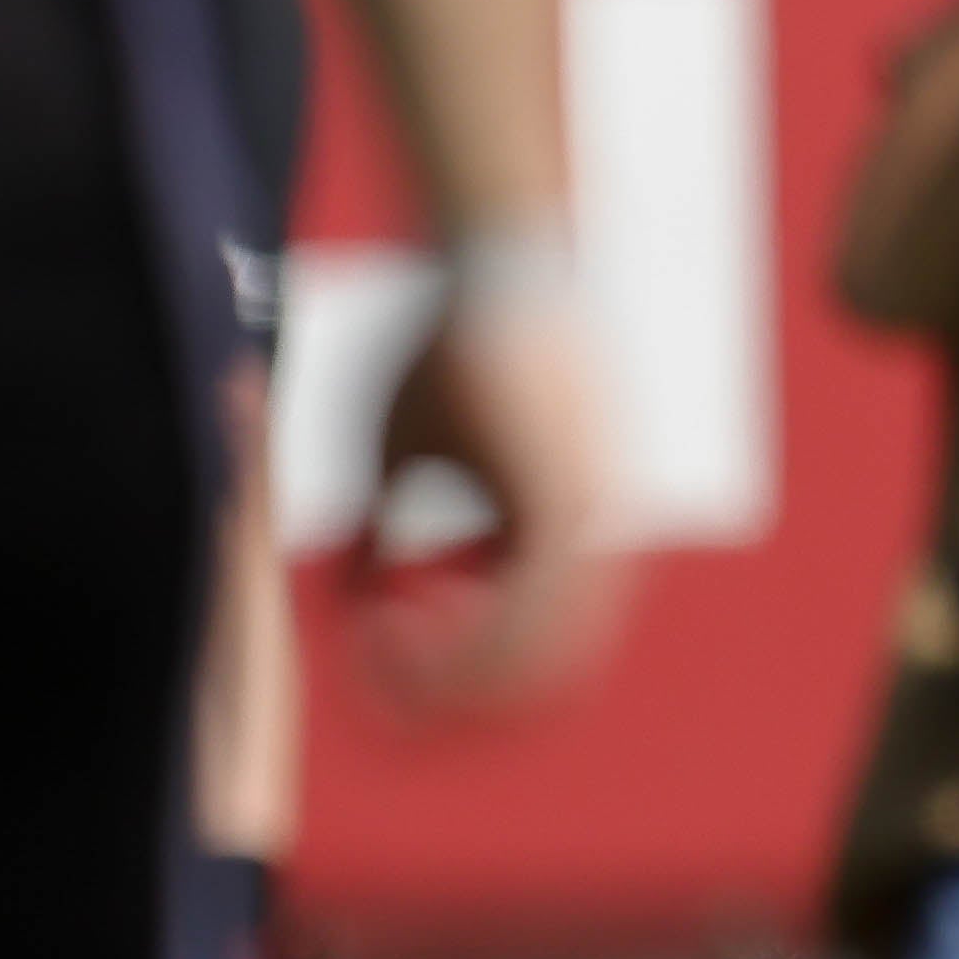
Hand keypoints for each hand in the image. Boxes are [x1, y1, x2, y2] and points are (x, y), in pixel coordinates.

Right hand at [355, 268, 628, 720]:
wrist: (498, 264)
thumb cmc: (446, 351)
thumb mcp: (405, 460)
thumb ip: (394, 537)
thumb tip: (359, 605)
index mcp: (570, 535)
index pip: (531, 651)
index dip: (451, 677)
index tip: (379, 655)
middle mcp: (599, 540)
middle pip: (538, 677)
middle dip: (448, 694)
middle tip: (373, 671)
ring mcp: (593, 526)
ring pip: (530, 663)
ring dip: (441, 679)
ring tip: (376, 648)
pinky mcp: (570, 507)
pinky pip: (519, 620)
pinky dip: (449, 647)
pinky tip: (386, 626)